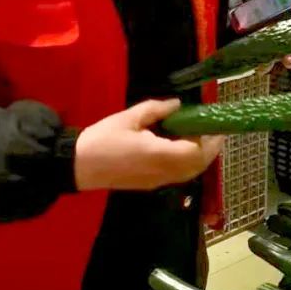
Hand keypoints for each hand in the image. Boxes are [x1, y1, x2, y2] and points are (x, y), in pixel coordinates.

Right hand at [74, 99, 222, 192]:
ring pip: (189, 173)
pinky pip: (178, 175)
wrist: (78, 166)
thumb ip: (157, 109)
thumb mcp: (129, 117)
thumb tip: (177, 104)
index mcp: (160, 154)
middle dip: (209, 149)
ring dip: (199, 157)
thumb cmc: (102, 139)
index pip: (196, 151)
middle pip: (197, 165)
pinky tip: (180, 147)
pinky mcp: (150, 185)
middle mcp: (163, 172)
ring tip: (199, 136)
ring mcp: (157, 181)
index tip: (211, 122)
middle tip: (212, 130)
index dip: (207, 138)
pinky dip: (187, 163)